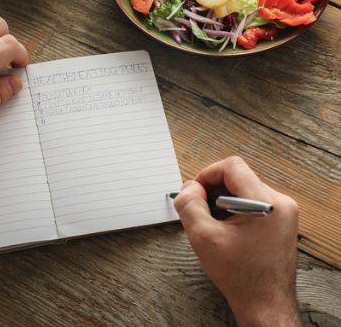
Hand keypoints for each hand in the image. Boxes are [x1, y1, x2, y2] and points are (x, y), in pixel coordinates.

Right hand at [174, 157, 300, 326]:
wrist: (265, 304)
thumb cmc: (240, 276)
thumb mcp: (203, 237)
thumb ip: (189, 205)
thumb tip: (189, 187)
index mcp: (266, 203)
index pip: (232, 167)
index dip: (207, 174)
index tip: (195, 190)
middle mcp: (280, 203)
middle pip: (237, 177)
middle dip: (213, 190)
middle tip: (200, 209)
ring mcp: (283, 212)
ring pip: (243, 189)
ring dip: (222, 200)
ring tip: (213, 222)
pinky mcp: (280, 221)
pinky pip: (252, 201)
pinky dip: (233, 208)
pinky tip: (225, 228)